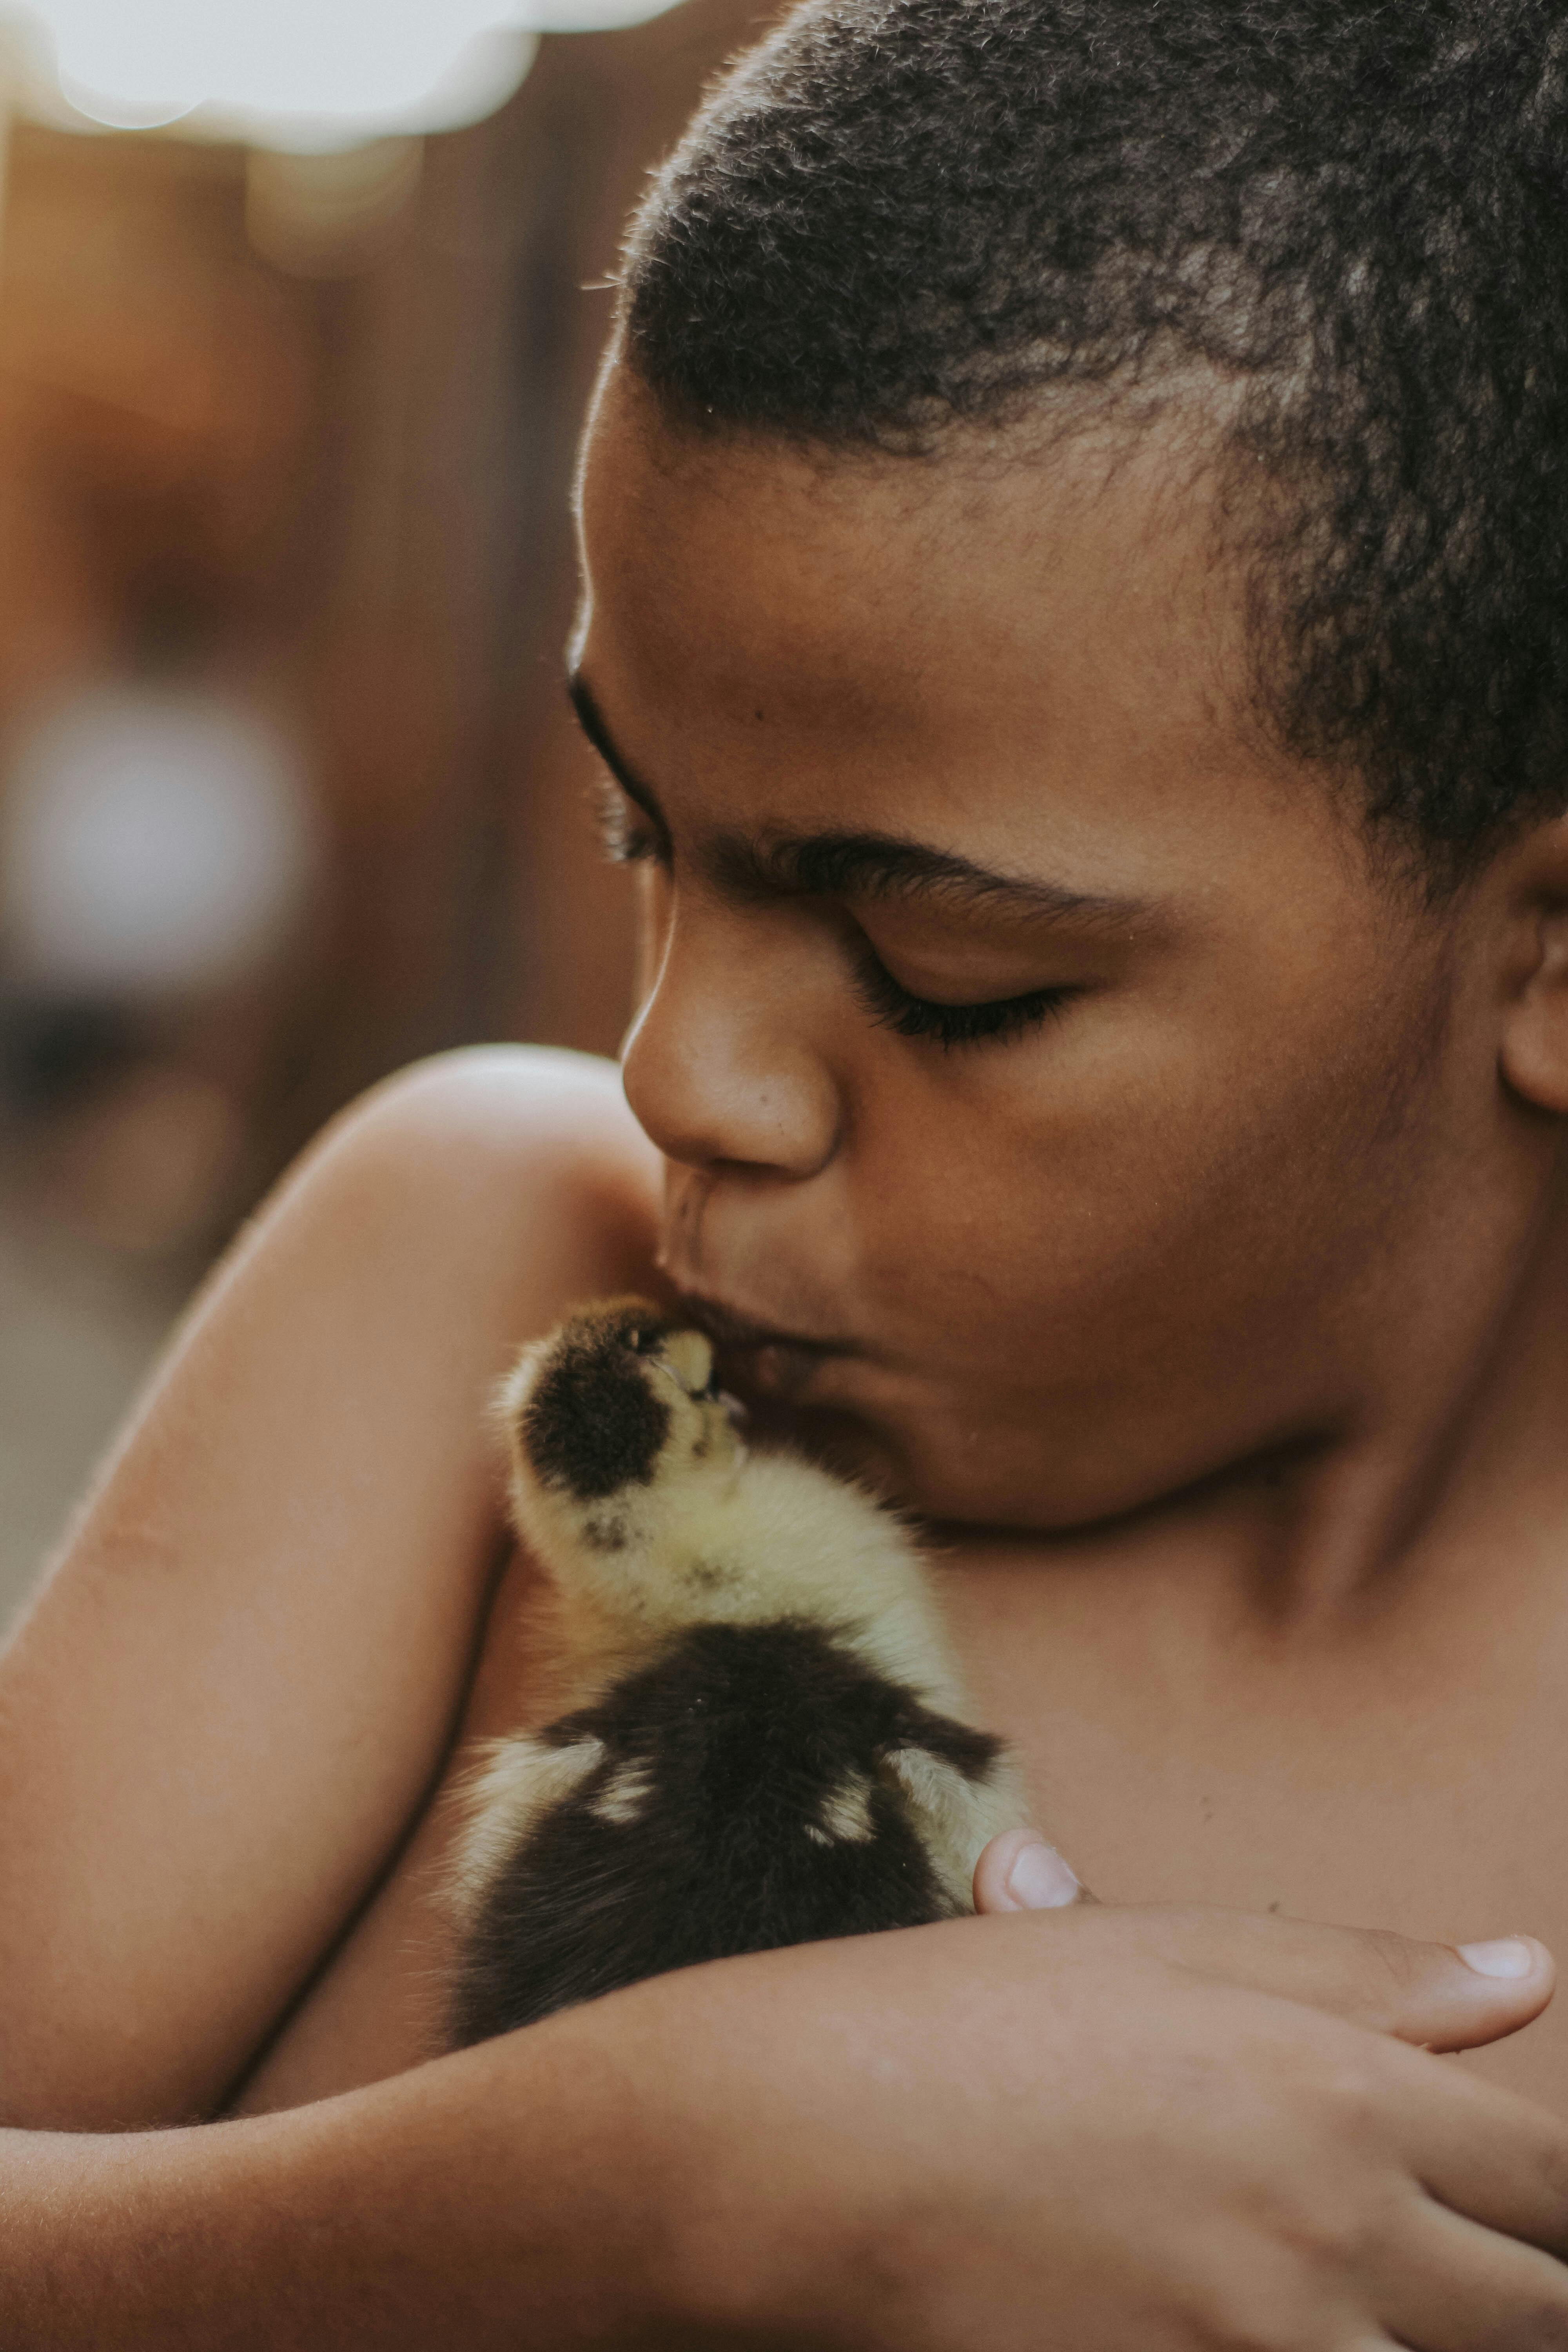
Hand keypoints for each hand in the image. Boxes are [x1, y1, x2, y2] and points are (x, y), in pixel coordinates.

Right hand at [647, 1894, 1567, 2349]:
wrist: (820, 2145)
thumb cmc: (984, 2020)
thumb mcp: (1172, 1950)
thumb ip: (1363, 1972)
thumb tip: (1523, 1977)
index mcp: (1340, 2092)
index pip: (1553, 2181)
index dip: (1567, 2202)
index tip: (1542, 2209)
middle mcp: (1333, 2230)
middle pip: (1536, 2312)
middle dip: (1534, 2291)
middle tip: (1491, 2271)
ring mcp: (1265, 2344)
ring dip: (1433, 2335)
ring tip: (1380, 2295)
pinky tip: (1292, 2329)